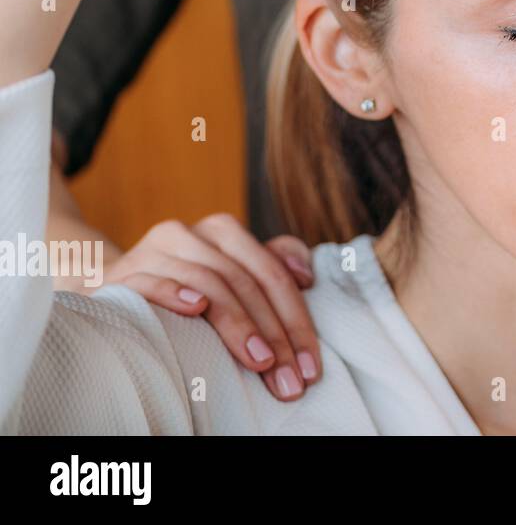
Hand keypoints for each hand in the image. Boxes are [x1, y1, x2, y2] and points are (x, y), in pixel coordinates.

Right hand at [92, 213, 321, 402]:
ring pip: (208, 281)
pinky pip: (149, 280)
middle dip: (273, 334)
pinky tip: (197, 310)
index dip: (297, 319)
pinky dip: (174, 292)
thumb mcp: (230, 274)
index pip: (271, 273)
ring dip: (238, 325)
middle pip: (244, 280)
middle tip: (288, 378)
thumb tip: (305, 275)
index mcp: (222, 232)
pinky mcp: (121, 275)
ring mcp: (153, 252)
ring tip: (260, 362)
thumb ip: (272, 264)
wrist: (109, 291)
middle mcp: (189, 234)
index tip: (310, 367)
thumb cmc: (183, 289)